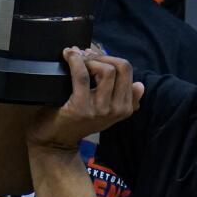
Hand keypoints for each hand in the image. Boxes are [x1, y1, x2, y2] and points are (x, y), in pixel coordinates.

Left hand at [26, 48, 142, 151]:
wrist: (56, 141)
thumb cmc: (78, 120)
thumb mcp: (106, 111)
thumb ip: (122, 98)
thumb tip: (140, 85)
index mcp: (126, 107)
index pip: (127, 70)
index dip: (110, 57)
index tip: (94, 56)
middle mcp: (117, 109)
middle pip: (121, 67)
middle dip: (101, 56)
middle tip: (84, 55)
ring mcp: (101, 109)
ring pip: (106, 70)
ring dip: (89, 58)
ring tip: (75, 58)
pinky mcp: (81, 108)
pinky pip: (82, 76)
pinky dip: (75, 61)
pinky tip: (68, 56)